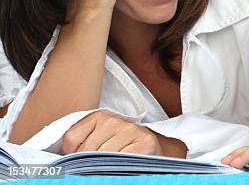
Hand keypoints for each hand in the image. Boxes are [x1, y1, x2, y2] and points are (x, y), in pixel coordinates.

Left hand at [62, 111, 185, 156]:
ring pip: (102, 157)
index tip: (81, 160)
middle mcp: (114, 121)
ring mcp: (130, 131)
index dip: (71, 155)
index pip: (71, 139)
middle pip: (86, 150)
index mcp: (98, 117)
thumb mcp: (98, 139)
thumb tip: (59, 162)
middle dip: (87, 164)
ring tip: (110, 166)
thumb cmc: (120, 147)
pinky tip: (122, 166)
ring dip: (103, 167)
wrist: (152, 149)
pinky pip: (121, 161)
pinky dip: (118, 168)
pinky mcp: (144, 142)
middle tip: (98, 166)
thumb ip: (81, 144)